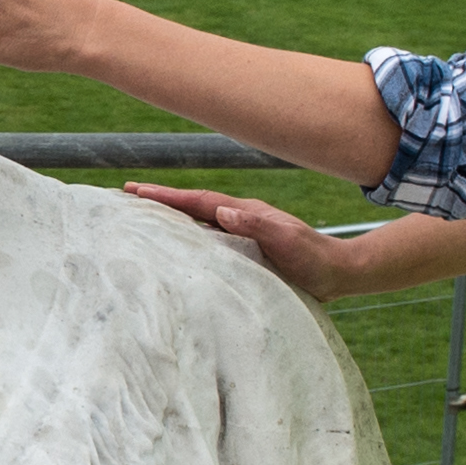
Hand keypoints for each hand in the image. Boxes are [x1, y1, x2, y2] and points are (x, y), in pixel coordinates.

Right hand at [119, 182, 373, 301]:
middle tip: (126, 196)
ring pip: (198, 221)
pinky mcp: (246, 250)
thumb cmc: (315, 259)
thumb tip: (222, 211)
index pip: (198, 201)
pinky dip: (187, 236)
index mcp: (245, 213)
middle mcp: (240, 219)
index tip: (135, 191)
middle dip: (160, 200)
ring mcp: (243, 233)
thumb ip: (257, 226)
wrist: (339, 272)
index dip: (166, 196)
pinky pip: (208, 239)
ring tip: (141, 218)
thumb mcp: (288, 241)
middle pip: (192, 205)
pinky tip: (178, 246)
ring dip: (171, 217)